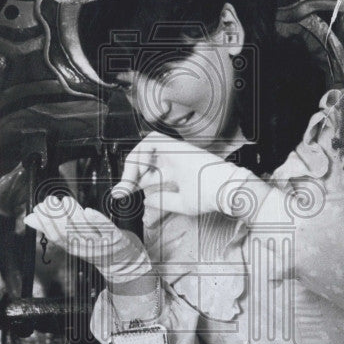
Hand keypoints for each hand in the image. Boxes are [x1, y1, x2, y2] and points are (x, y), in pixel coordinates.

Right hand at [24, 195, 152, 285]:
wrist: (121, 261)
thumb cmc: (92, 245)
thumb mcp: (70, 239)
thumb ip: (51, 228)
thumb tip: (29, 218)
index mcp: (71, 247)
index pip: (54, 236)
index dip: (44, 223)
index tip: (38, 208)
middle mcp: (84, 247)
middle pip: (67, 233)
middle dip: (56, 216)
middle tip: (50, 200)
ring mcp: (100, 243)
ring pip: (83, 230)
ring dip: (73, 213)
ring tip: (67, 200)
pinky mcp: (115, 238)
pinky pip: (105, 229)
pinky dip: (96, 219)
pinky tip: (87, 210)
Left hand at [112, 132, 234, 215]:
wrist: (223, 189)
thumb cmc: (208, 196)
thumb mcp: (180, 203)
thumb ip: (162, 200)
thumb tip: (146, 199)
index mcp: (174, 173)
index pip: (147, 174)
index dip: (132, 183)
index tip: (121, 194)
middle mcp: (172, 161)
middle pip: (142, 162)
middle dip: (127, 176)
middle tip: (120, 192)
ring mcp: (173, 152)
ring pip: (144, 148)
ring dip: (133, 163)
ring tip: (132, 181)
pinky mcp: (175, 144)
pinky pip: (151, 140)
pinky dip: (142, 153)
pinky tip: (143, 170)